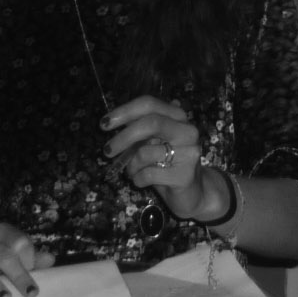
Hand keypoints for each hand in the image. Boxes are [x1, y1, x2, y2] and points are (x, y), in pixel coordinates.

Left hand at [103, 95, 205, 215]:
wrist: (193, 193)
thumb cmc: (168, 164)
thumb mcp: (153, 143)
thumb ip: (139, 129)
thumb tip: (112, 120)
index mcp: (178, 117)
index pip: (149, 104)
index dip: (124, 111)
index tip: (104, 124)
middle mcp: (187, 130)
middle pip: (151, 123)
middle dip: (124, 137)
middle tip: (107, 151)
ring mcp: (189, 152)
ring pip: (146, 153)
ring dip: (131, 166)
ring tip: (133, 171)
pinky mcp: (184, 175)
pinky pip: (148, 174)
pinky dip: (138, 179)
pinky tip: (142, 181)